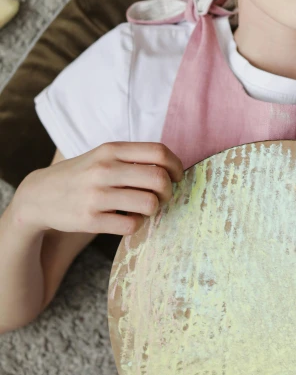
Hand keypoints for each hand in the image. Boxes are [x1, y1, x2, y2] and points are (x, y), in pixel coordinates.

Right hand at [15, 142, 183, 236]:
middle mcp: (104, 169)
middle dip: (169, 191)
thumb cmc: (82, 175)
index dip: (176, 165)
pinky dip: (137, 224)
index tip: (177, 176)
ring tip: (145, 209)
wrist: (39, 196)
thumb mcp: (102, 156)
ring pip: (149, 204)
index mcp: (111, 150)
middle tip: (164, 196)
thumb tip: (171, 168)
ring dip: (154, 209)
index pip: (159, 152)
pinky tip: (129, 219)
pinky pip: (131, 224)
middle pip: (159, 179)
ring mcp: (97, 195)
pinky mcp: (90, 219)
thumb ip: (132, 157)